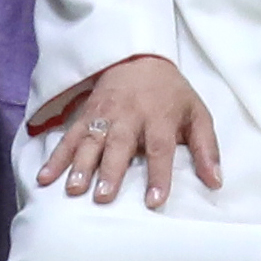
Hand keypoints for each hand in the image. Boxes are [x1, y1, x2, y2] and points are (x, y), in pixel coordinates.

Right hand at [34, 54, 220, 207]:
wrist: (138, 58)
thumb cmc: (171, 95)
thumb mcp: (197, 114)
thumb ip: (206, 148)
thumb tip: (215, 182)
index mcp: (160, 118)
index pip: (160, 148)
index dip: (158, 175)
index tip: (154, 201)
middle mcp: (129, 116)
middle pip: (119, 145)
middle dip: (110, 171)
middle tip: (102, 197)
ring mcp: (103, 116)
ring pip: (90, 141)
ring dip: (80, 166)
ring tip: (72, 189)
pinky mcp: (85, 116)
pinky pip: (68, 137)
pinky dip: (55, 157)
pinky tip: (45, 177)